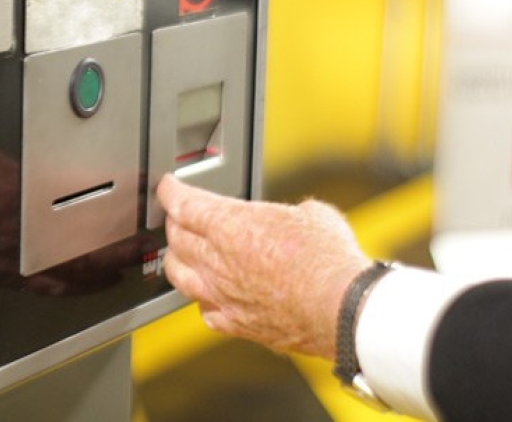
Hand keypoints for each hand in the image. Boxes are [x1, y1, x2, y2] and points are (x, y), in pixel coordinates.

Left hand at [157, 174, 370, 359]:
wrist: (342, 308)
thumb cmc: (328, 260)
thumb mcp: (309, 214)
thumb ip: (285, 214)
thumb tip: (294, 217)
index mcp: (230, 225)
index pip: (183, 204)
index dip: (171, 193)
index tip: (169, 187)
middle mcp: (217, 261)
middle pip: (176, 237)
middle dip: (174, 222)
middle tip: (179, 216)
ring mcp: (222, 295)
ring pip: (179, 275)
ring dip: (177, 259)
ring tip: (181, 253)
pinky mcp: (235, 323)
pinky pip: (205, 310)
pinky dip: (203, 299)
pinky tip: (209, 296)